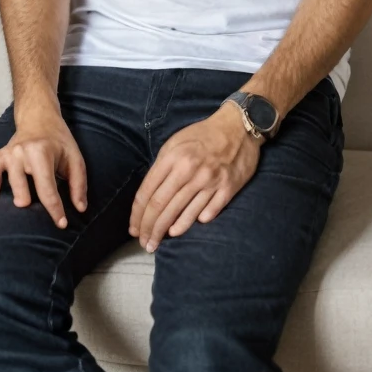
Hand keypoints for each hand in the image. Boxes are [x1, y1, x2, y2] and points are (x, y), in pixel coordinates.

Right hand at [0, 103, 87, 229]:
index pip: (48, 186)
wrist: (40, 118)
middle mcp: (21, 151)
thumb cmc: (59, 142)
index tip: (61, 224)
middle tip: (24, 206)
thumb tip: (80, 209)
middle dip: (21, 192)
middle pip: (19, 177)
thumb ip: (78, 184)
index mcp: (42, 152)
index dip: (55, 208)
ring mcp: (6, 153)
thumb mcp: (75, 158)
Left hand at [128, 102, 260, 251]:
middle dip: (149, 229)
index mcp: (173, 158)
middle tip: (144, 244)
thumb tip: (149, 195)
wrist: (238, 127)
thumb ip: (161, 167)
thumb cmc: (202, 135)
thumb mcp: (175, 143)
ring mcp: (209, 181)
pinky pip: (207, 213)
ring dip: (167, 232)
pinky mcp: (227, 189)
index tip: (133, 229)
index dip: (138, 215)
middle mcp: (189, 171)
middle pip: (162, 207)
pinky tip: (181, 230)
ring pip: (183, 214)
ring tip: (157, 243)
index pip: (148, 193)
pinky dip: (193, 223)